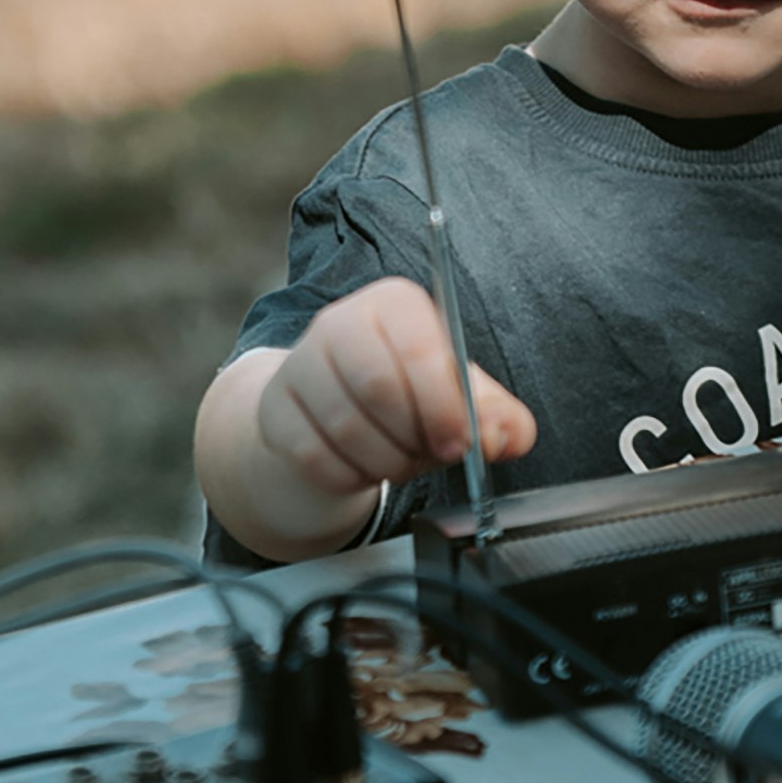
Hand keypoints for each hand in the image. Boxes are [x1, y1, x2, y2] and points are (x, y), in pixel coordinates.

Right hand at [197, 278, 536, 558]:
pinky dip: (350, 478)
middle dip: (413, 438)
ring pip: (345, 427)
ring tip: (401, 462)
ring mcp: (299, 364)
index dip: (442, 404)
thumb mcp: (461, 397)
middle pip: (378, 388)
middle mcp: (339, 322)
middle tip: (429, 456)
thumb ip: (497, 417)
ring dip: (385, 463)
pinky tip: (364, 468)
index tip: (459, 443)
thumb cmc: (411, 395)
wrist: (341, 411)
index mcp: (394, 304)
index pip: (416, 346)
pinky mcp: (276, 408)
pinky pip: (314, 457)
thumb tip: (505, 436)